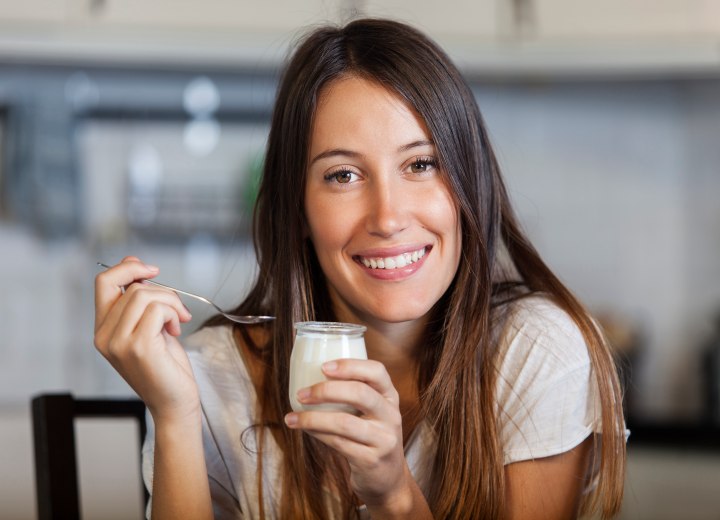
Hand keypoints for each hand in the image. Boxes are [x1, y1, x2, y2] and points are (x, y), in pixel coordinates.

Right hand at [94, 257, 197, 422]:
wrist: (174, 402)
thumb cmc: (166, 366)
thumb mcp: (150, 325)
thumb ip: (140, 299)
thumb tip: (134, 262)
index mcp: (104, 330)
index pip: (103, 282)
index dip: (128, 268)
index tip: (152, 270)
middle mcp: (105, 336)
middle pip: (132, 287)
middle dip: (164, 292)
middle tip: (178, 311)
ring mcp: (118, 342)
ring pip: (144, 295)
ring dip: (171, 302)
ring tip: (178, 322)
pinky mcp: (138, 347)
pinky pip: (157, 310)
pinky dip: (173, 313)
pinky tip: (176, 330)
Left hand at [284, 359, 414, 511]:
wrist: (388, 479)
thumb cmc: (371, 437)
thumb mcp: (373, 412)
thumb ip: (353, 395)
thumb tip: (308, 377)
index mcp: (390, 396)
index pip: (377, 371)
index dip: (350, 365)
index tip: (323, 366)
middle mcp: (391, 415)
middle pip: (360, 393)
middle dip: (326, 391)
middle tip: (301, 394)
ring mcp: (383, 439)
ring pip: (344, 422)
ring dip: (313, 418)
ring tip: (293, 417)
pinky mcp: (371, 460)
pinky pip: (338, 443)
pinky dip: (317, 434)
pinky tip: (304, 429)